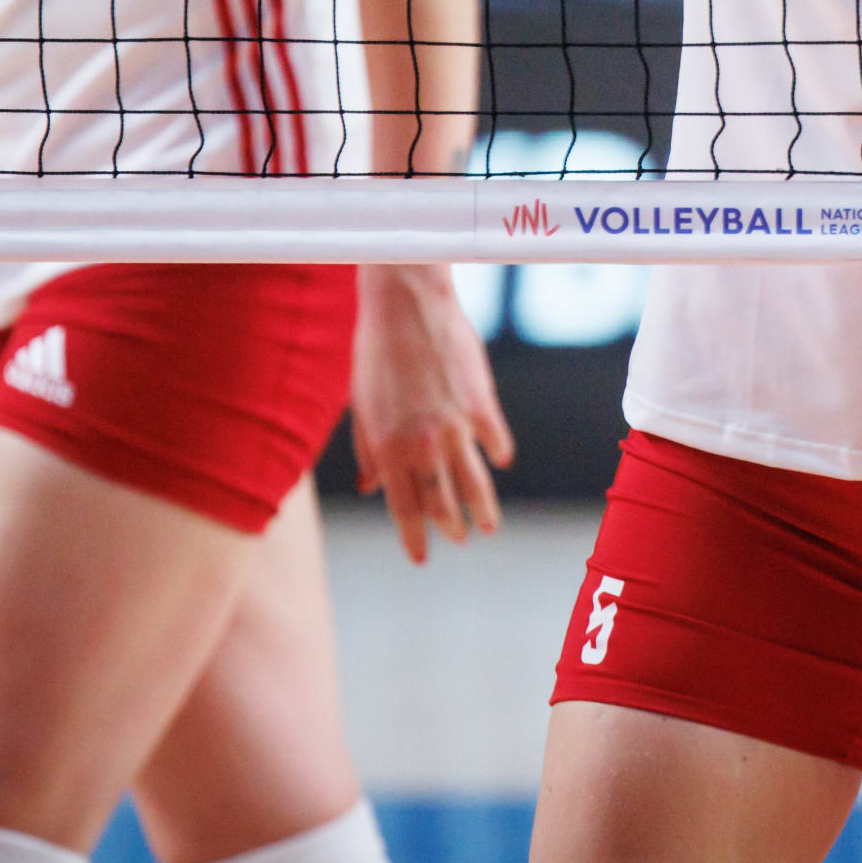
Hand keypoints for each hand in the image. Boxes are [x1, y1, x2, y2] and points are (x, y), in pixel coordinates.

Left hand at [351, 263, 513, 563]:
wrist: (406, 305)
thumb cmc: (375, 352)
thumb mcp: (362, 405)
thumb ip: (368, 450)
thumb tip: (371, 487)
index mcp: (387, 448)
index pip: (403, 508)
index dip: (413, 537)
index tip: (420, 557)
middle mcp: (422, 445)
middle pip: (442, 502)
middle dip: (450, 527)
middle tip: (460, 539)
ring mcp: (455, 427)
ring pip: (475, 484)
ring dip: (483, 510)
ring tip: (488, 526)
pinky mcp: (481, 405)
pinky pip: (496, 442)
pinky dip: (497, 455)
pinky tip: (499, 461)